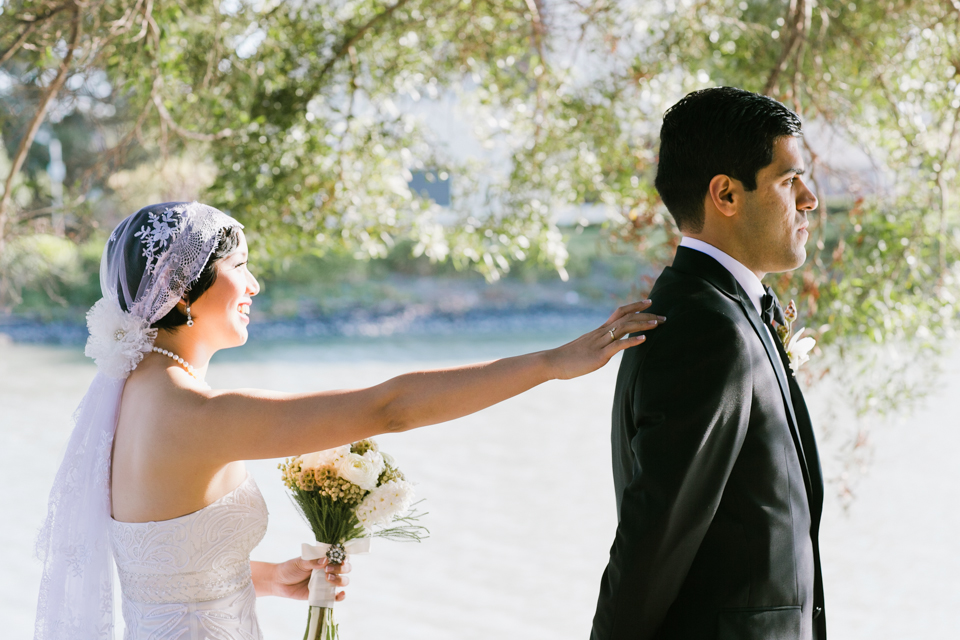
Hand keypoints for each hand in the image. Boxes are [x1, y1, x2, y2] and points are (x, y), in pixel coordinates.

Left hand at [266, 557, 350, 600]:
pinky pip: (335, 596)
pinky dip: (341, 596)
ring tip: (328, 579)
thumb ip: (312, 562)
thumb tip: (325, 560)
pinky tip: (340, 594)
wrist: (278, 582)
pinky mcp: (322, 594)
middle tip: (327, 570)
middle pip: (345, 568)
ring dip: (340, 580)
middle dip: (341, 569)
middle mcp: (328, 570)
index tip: (339, 559)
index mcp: (324, 559)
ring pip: (343, 581)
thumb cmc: (290, 568)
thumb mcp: (300, 562)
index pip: (340, 556)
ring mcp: (326, 582)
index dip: (343, 557)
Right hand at [547, 299, 663, 379]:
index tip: (649, 302)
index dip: (635, 306)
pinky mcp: (598, 355)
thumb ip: (601, 344)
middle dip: (646, 316)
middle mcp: (601, 333)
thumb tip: (612, 345)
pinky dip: (632, 342)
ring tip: (657, 324)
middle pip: (626, 318)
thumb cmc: (569, 357)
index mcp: (599, 331)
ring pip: (624, 328)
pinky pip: (617, 346)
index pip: (620, 312)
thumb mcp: (588, 347)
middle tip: (663, 316)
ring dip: (642, 325)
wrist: (553, 362)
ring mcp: (600, 343)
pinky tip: (643, 339)